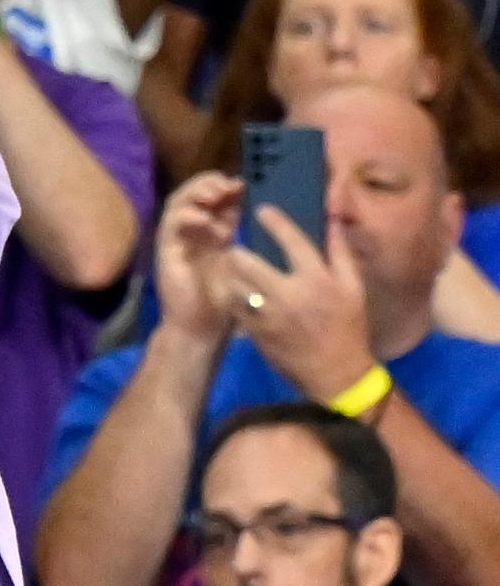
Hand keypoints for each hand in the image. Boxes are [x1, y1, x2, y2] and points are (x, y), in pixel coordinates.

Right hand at [151, 171, 243, 348]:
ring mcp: (176, 239)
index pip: (213, 200)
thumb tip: (245, 208)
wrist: (202, 329)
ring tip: (214, 194)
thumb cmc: (223, 300)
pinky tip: (204, 220)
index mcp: (210, 233)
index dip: (225, 187)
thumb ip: (238, 236)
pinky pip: (171, 225)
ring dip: (195, 193)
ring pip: (178, 203)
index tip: (241, 184)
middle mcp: (191, 232)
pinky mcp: (166, 251)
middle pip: (192, 194)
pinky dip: (187, 217)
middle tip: (226, 184)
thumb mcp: (239, 261)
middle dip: (208, 184)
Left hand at [222, 211, 377, 401]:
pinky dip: (233, 298)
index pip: (292, 241)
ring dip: (232, 276)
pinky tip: (238, 295)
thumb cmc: (348, 328)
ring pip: (234, 283)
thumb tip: (332, 221)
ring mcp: (269, 315)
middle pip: (247, 261)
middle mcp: (290, 294)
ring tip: (235, 272)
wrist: (338, 374)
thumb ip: (341, 253)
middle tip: (238, 250)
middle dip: (238, 252)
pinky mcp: (256, 332)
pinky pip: (234, 307)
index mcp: (318, 280)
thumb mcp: (353, 289)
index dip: (275, 221)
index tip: (262, 210)